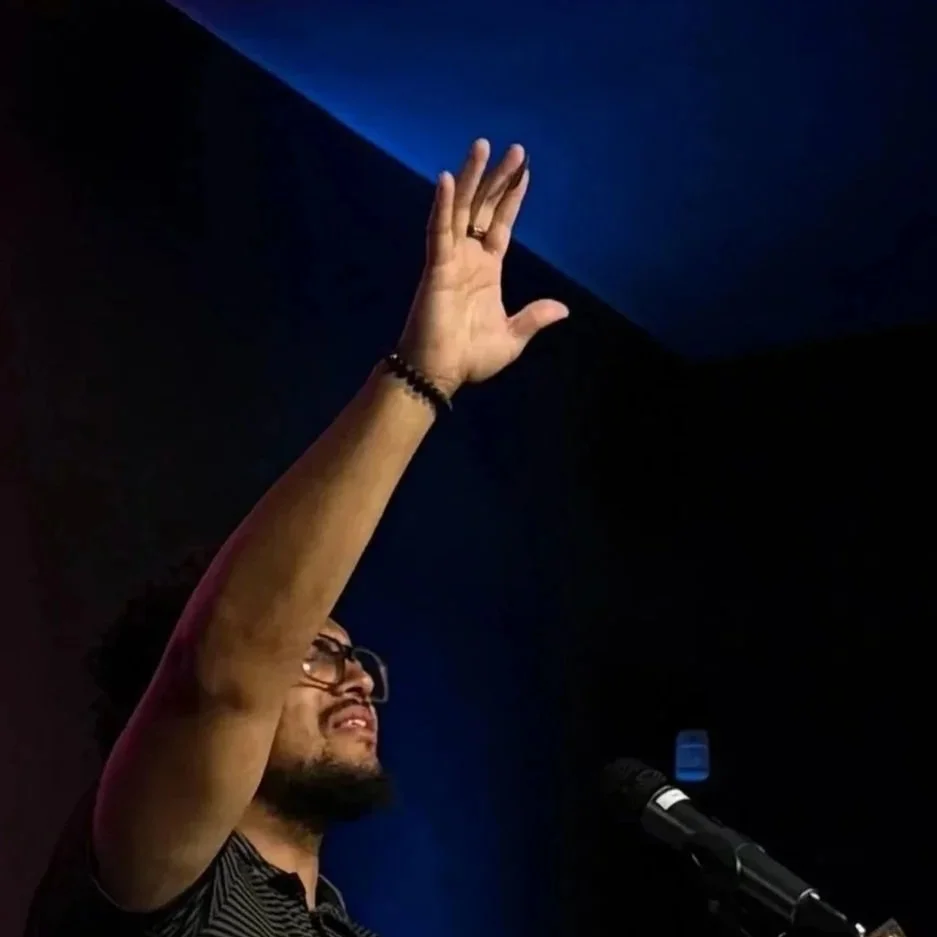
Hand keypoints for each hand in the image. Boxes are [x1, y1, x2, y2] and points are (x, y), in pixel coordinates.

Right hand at [397, 139, 568, 397]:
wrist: (440, 373)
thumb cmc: (469, 358)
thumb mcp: (511, 338)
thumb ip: (533, 318)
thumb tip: (562, 309)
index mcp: (486, 270)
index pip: (500, 224)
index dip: (511, 198)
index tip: (524, 171)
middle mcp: (468, 258)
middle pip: (482, 208)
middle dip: (497, 178)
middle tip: (514, 148)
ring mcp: (450, 259)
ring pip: (460, 209)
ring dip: (470, 177)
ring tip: (482, 146)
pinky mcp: (435, 267)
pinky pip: (438, 230)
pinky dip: (441, 205)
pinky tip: (445, 179)